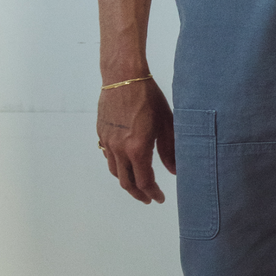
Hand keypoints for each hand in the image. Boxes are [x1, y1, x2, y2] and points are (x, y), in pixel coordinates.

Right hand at [96, 79, 175, 204]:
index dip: (152, 193)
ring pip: (115, 171)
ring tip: (137, 184)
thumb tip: (174, 171)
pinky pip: (108, 157)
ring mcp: (107, 141)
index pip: (144, 181)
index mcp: (137, 148)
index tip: (159, 198)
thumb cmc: (148, 97)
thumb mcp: (166, 123)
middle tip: (148, 198)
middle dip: (138, 194)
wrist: (123, 77)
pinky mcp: (101, 133)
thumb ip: (170, 150)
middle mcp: (119, 149)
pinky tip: (125, 163)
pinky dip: (117, 166)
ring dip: (126, 181)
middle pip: (127, 182)